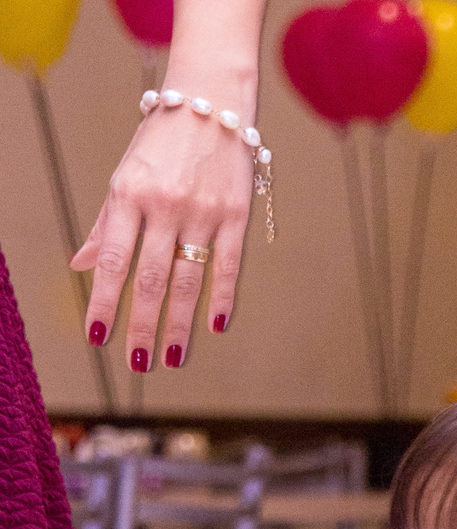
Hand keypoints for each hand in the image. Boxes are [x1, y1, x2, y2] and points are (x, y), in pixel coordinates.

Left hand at [71, 87, 253, 369]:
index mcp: (129, 194)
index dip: (105, 302)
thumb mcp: (126, 175)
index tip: (97, 338)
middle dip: (142, 325)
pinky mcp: (235, 213)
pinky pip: (228, 264)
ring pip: (188, 279)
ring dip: (179, 324)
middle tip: (137, 363)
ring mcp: (202, 210)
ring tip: (171, 359)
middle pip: (151, 278)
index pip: (114, 261)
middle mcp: (165, 204)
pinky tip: (216, 327)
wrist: (210, 99)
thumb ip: (107, 224)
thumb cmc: (162, 142)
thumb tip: (81, 266)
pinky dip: (223, 297)